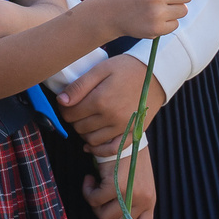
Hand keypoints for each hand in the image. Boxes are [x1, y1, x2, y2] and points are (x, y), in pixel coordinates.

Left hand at [55, 55, 169, 152]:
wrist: (156, 74)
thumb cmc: (127, 68)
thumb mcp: (101, 69)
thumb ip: (80, 85)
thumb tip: (61, 101)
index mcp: (101, 100)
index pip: (70, 113)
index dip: (64, 109)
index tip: (66, 103)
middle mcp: (111, 117)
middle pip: (79, 127)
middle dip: (74, 119)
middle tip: (77, 109)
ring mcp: (122, 128)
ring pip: (91, 140)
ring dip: (84, 133)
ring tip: (87, 120)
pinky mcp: (132, 134)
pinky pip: (111, 150)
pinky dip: (98, 150)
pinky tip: (91, 145)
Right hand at [83, 148, 157, 218]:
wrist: (127, 134)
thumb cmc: (128, 158)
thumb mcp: (135, 183)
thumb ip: (128, 203)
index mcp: (150, 202)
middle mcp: (143, 200)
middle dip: (102, 215)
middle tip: (99, 197)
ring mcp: (129, 194)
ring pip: (102, 216)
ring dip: (94, 202)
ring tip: (95, 185)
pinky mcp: (115, 185)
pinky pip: (94, 200)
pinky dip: (87, 191)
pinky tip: (89, 179)